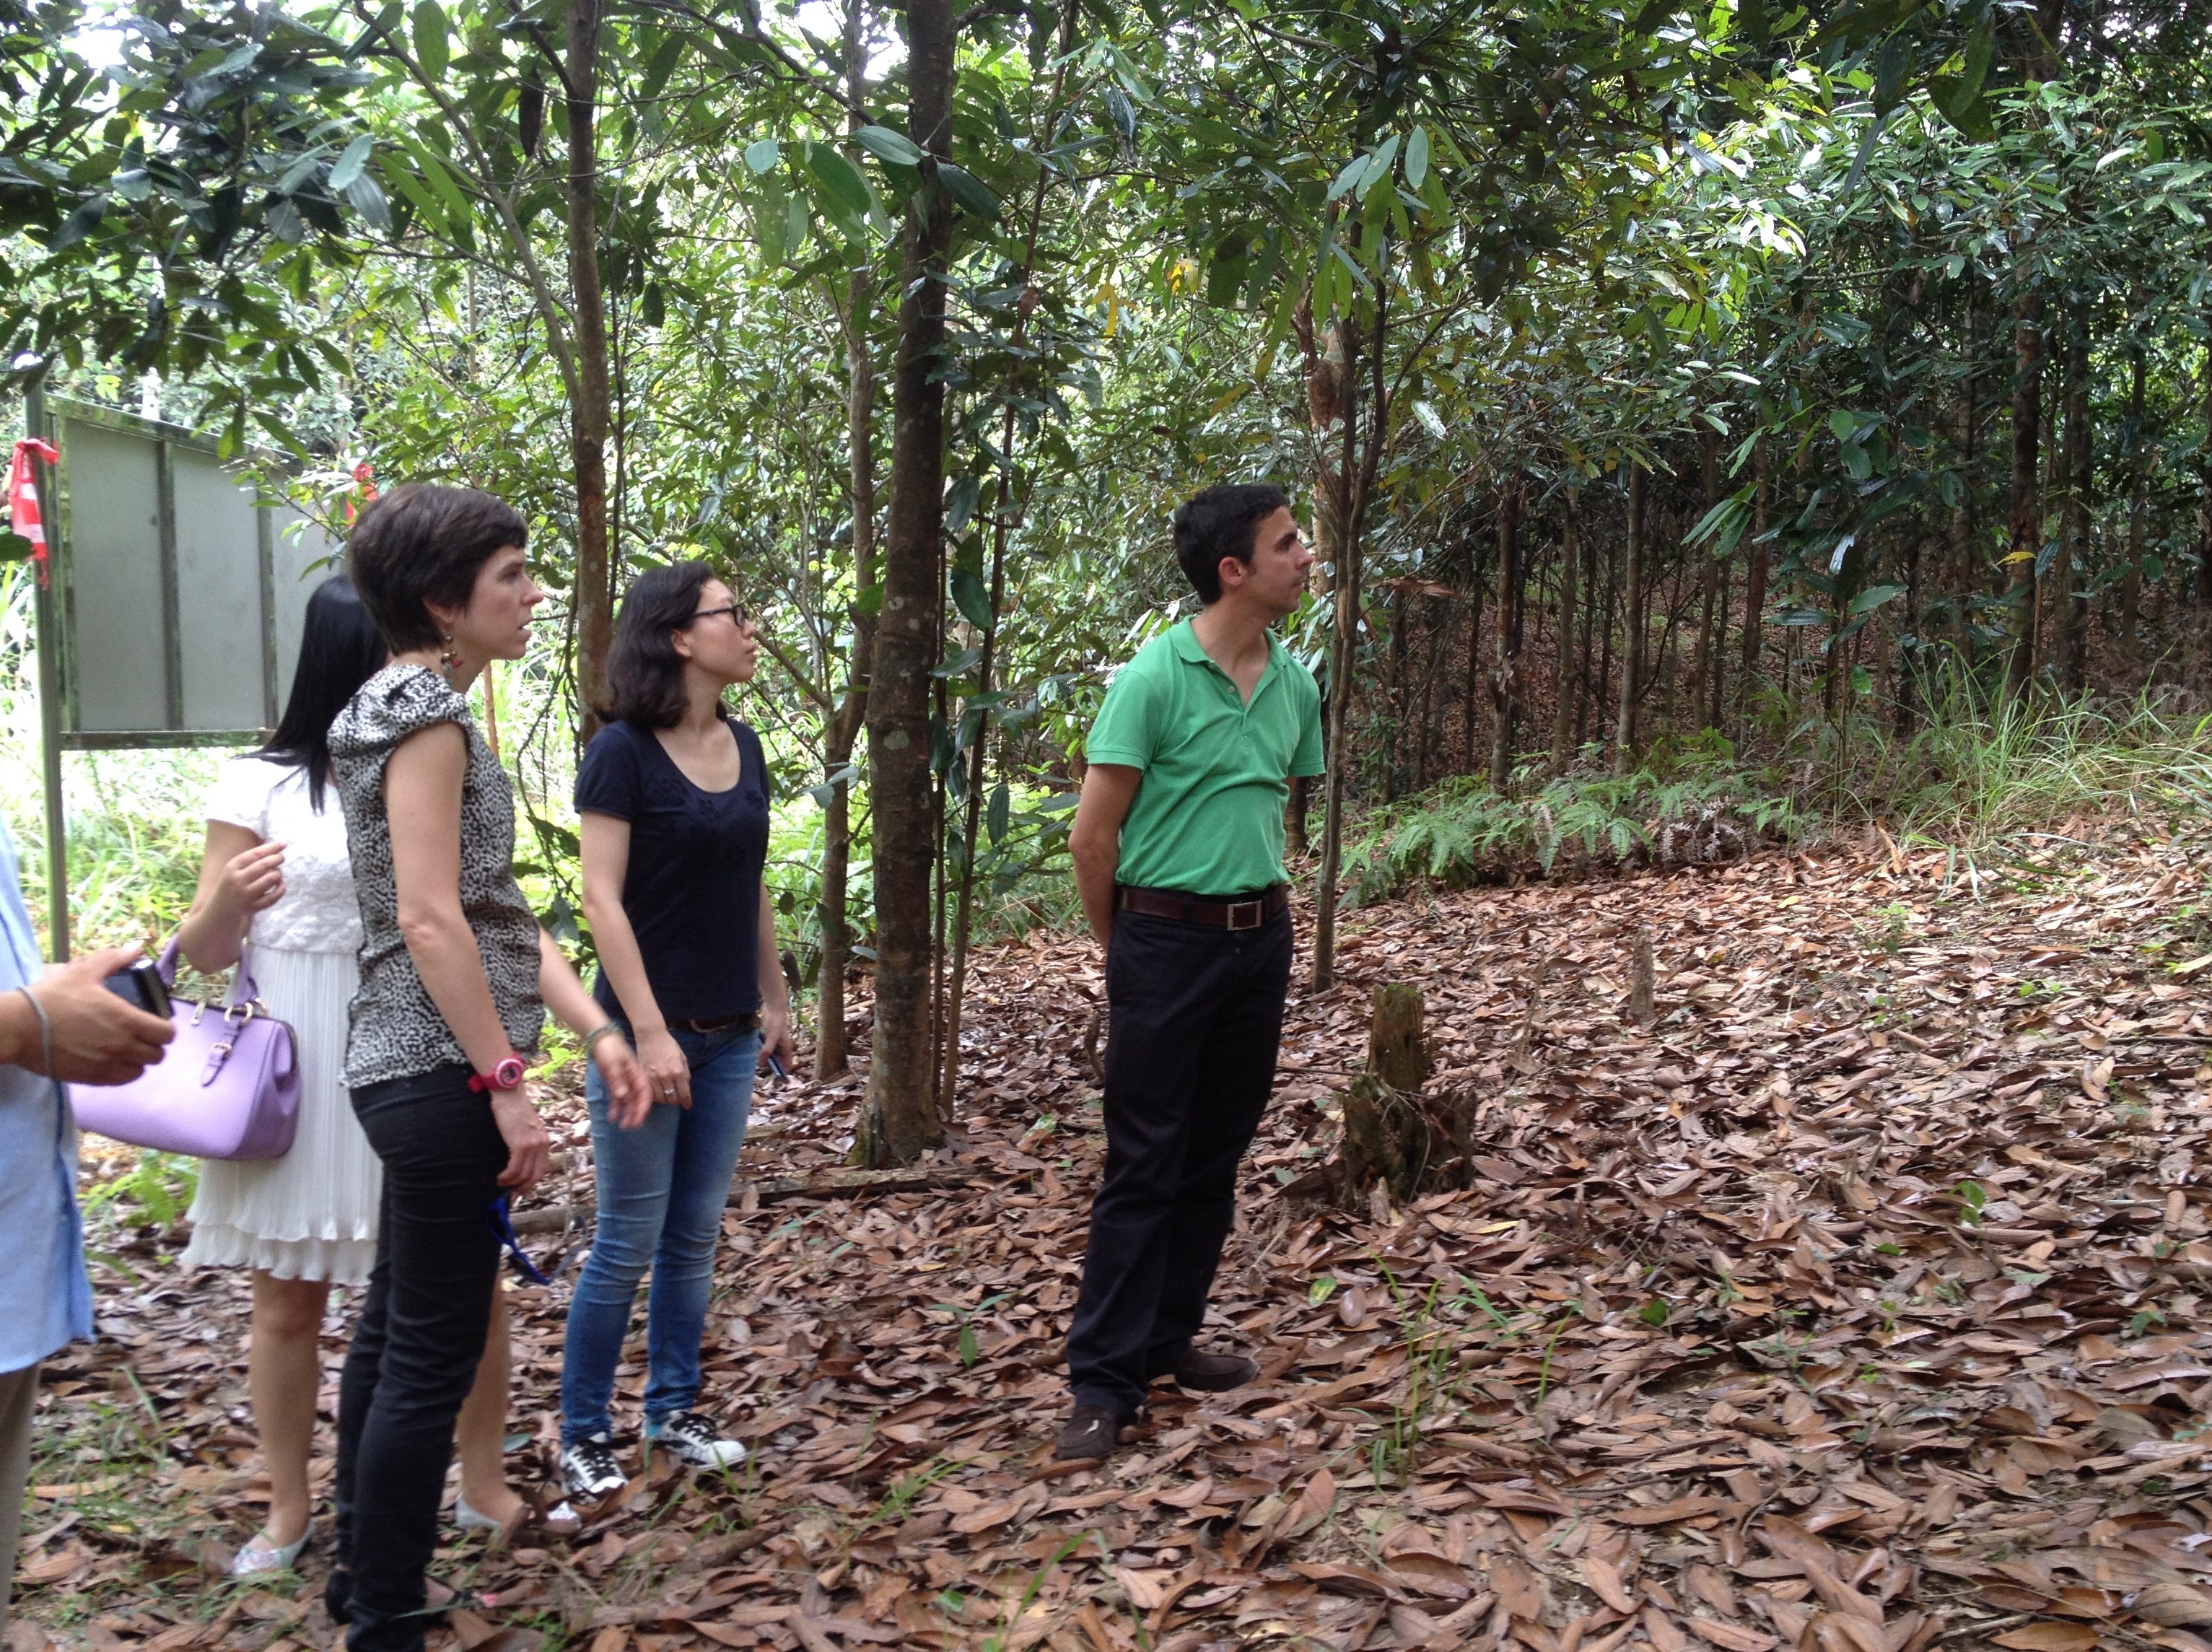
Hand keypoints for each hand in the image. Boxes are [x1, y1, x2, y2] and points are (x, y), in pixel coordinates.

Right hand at [28, 947, 174, 1084]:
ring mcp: (106, 1065)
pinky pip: (120, 1081)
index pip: (167, 1034)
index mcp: (127, 1020)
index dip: (165, 1028)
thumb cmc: (52, 998)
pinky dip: (123, 1073)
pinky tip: (114, 1061)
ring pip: (140, 1071)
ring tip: (129, 1049)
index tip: (156, 1023)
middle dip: (154, 1045)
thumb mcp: (82, 971)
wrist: (19, 1027)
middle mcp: (122, 1046)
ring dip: (139, 1061)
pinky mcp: (90, 1079)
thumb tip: (137, 947)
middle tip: (143, 1035)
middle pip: (157, 1055)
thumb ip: (113, 959)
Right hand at [219, 840, 286, 914]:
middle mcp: (238, 880)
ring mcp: (246, 895)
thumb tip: (274, 846)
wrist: (220, 908)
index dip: (271, 848)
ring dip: (278, 873)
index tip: (283, 844)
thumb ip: (251, 858)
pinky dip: (281, 888)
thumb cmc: (232, 883)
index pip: (255, 854)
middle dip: (277, 859)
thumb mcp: (234, 868)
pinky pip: (274, 896)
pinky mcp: (253, 907)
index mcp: (232, 867)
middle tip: (281, 857)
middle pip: (263, 865)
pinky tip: (280, 884)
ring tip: (277, 873)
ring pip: (270, 879)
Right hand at [488, 1087, 549, 1191]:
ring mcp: (532, 1145)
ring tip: (501, 1184)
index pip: (542, 1169)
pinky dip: (507, 1177)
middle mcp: (541, 1145)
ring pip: (524, 1174)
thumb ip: (527, 1141)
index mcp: (544, 1141)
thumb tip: (519, 1158)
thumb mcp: (527, 1128)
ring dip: (511, 1183)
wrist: (509, 1095)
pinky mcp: (520, 1144)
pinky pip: (514, 1168)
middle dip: (523, 1187)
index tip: (522, 1188)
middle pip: (535, 1175)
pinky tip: (500, 1178)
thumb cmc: (514, 1109)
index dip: (532, 1181)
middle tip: (511, 1193)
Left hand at [596, 1036, 652, 1130]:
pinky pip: (617, 1098)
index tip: (638, 1119)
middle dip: (635, 1114)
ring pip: (628, 1101)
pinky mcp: (615, 1083)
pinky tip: (612, 1117)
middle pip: (637, 1099)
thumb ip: (618, 1081)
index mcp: (637, 1074)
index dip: (643, 1107)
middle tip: (629, 1127)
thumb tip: (623, 1097)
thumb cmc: (610, 1049)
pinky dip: (615, 1107)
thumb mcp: (613, 1064)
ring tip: (622, 1126)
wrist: (600, 1038)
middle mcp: (632, 1080)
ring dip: (626, 1113)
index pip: (644, 1093)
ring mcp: (624, 1082)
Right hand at [634, 1025, 690, 1108]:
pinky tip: (657, 1092)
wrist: (651, 1036)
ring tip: (667, 1095)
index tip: (687, 1105)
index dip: (687, 1102)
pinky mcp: (643, 1077)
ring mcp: (652, 1078)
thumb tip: (687, 1089)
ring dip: (665, 1099)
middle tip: (677, 1098)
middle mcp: (665, 1076)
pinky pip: (649, 1094)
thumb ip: (685, 1074)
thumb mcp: (682, 1058)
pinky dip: (654, 1096)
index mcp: (678, 1071)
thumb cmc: (669, 1045)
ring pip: (660, 1099)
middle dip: (676, 1100)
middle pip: (672, 1099)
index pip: (684, 1094)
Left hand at [759, 1006, 796, 1077]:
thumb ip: (767, 1050)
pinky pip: (764, 1049)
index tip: (776, 1081)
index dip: (782, 1073)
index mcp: (786, 1049)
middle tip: (761, 1072)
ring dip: (764, 1059)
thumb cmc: (776, 1022)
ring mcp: (775, 1043)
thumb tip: (761, 1063)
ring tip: (756, 1063)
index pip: (787, 1065)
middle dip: (771, 1067)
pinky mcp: (768, 1039)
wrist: (773, 1008)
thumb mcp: (771, 1038)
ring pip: (770, 1056)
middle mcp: (782, 1048)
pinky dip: (760, 1052)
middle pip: (777, 1062)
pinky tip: (753, 1052)